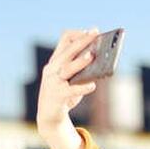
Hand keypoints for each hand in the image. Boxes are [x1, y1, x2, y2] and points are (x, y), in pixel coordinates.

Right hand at [36, 28, 99, 148]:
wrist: (49, 116)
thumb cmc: (64, 94)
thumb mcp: (71, 79)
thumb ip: (82, 68)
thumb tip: (100, 59)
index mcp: (56, 61)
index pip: (64, 39)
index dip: (78, 34)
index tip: (91, 32)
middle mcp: (52, 69)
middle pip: (67, 50)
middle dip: (82, 41)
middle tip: (96, 34)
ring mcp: (52, 82)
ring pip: (67, 68)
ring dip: (80, 62)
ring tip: (92, 56)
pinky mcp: (56, 96)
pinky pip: (71, 90)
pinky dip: (82, 87)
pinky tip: (93, 86)